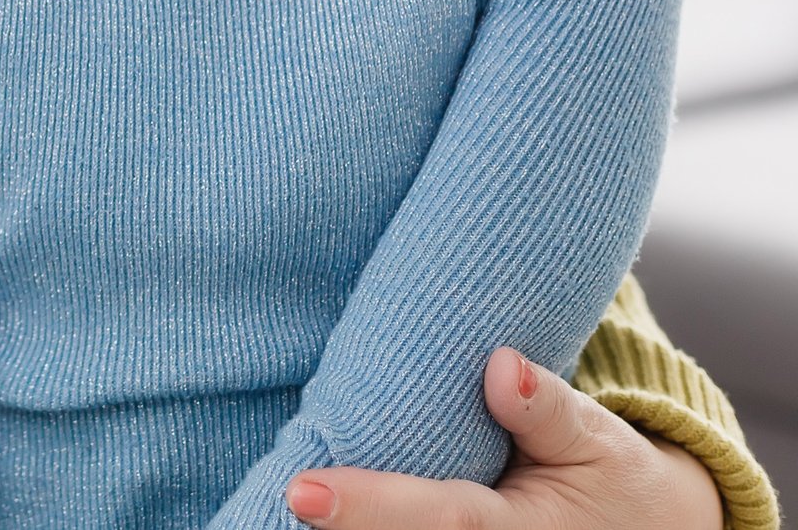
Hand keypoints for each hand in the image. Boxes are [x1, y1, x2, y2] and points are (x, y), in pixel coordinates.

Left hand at [282, 346, 723, 529]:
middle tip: (277, 491)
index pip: (437, 519)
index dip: (368, 508)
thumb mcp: (598, 440)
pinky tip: (299, 517)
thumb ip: (550, 411)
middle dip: (340, 528)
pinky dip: (359, 527)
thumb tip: (501, 367)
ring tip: (270, 509)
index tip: (302, 490)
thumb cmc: (610, 477)